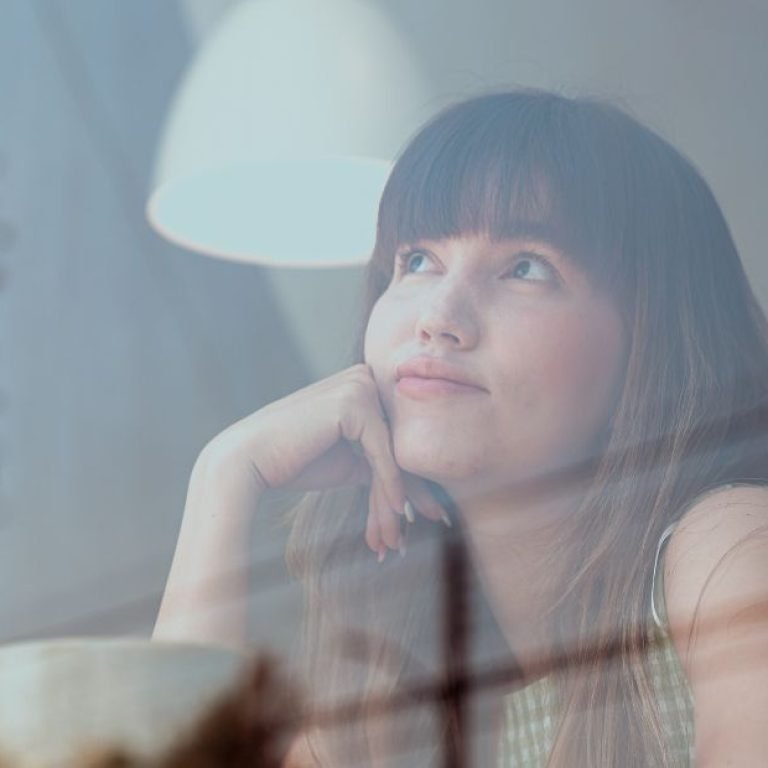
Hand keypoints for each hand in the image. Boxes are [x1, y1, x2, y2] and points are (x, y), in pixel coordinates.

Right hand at [202, 364, 448, 557]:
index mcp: (362, 386)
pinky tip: (397, 512)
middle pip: (398, 444)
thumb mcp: (348, 463)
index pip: (395, 437)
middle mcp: (365, 377)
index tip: (432, 512)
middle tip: (435, 521)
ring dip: (397, 497)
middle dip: (412, 490)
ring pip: (393, 451)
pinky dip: (389, 484)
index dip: (412, 478)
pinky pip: (381, 451)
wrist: (249, 460)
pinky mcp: (354, 402)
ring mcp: (360, 385)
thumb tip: (414, 487)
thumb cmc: (295, 461)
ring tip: (401, 536)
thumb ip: (378, 463)